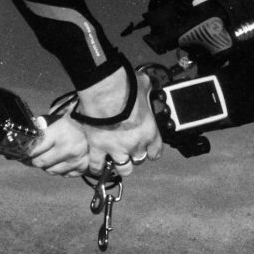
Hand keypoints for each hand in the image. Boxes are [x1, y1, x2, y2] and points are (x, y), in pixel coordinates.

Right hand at [24, 68, 159, 176]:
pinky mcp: (98, 147)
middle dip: (135, 155)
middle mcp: (135, 144)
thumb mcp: (144, 87)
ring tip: (116, 160)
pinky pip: (97, 165)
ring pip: (123, 168)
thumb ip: (146, 92)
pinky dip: (97, 167)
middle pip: (139, 160)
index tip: (148, 149)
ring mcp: (116, 148)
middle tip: (129, 149)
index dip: (152, 150)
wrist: (105, 90)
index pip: (156, 151)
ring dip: (121, 165)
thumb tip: (145, 85)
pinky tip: (97, 166)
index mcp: (149, 132)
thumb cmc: (126, 86)